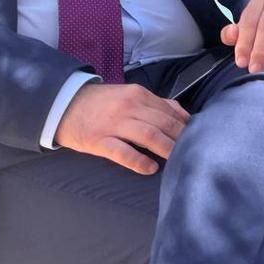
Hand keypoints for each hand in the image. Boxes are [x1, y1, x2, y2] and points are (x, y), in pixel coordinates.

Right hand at [53, 83, 189, 174]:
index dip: (186, 126)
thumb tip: (185, 116)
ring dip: (167, 149)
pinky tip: (151, 168)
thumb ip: (158, 103)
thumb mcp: (131, 95)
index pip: (170, 112)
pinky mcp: (99, 141)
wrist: (65, 104)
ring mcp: (114, 124)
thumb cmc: (103, 103)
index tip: (199, 137)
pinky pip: (123, 152)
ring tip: (178, 160)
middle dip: (181, 139)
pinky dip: (140, 161)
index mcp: (139, 95)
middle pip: (163, 124)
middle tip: (194, 152)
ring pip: (149, 136)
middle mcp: (129, 107)